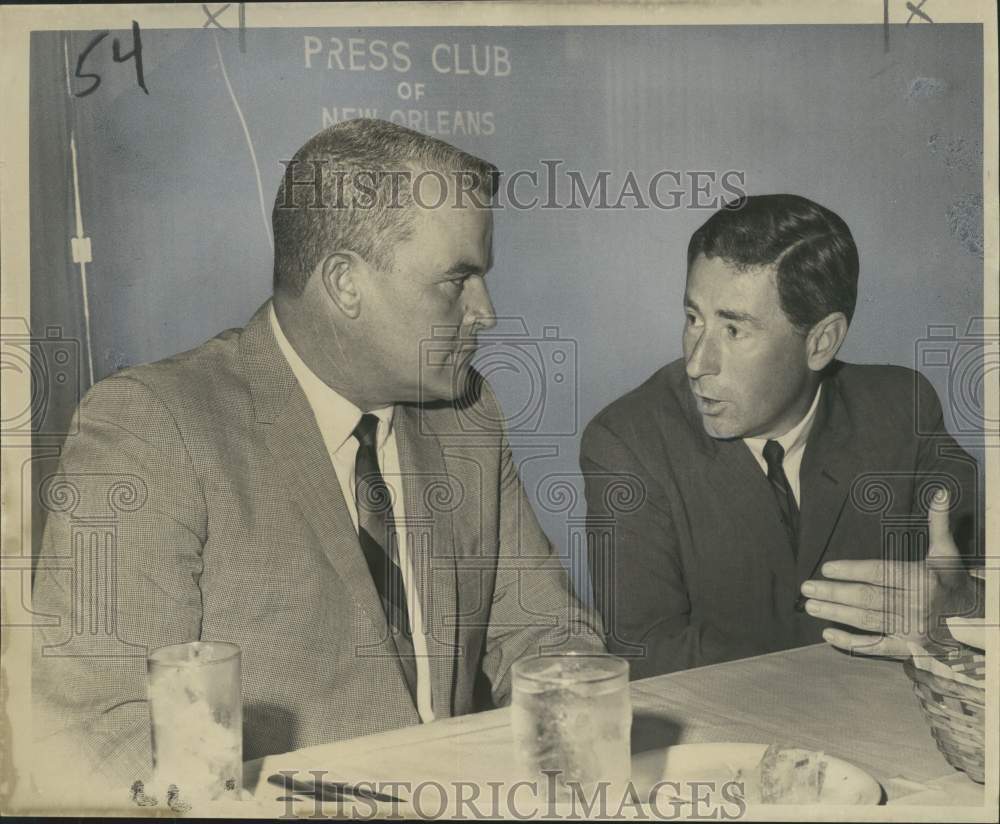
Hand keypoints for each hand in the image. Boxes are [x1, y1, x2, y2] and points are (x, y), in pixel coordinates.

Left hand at [800, 488, 978, 656]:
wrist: (977, 617)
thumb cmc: (953, 580)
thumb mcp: (947, 551)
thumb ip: (938, 523)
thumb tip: (940, 492)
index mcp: (923, 579)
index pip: (880, 573)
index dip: (852, 570)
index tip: (827, 568)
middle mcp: (917, 605)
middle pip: (868, 598)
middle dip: (834, 593)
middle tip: (806, 588)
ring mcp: (912, 630)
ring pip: (867, 620)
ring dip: (836, 613)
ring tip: (810, 605)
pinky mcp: (909, 648)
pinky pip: (876, 647)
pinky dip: (851, 644)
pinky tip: (827, 634)